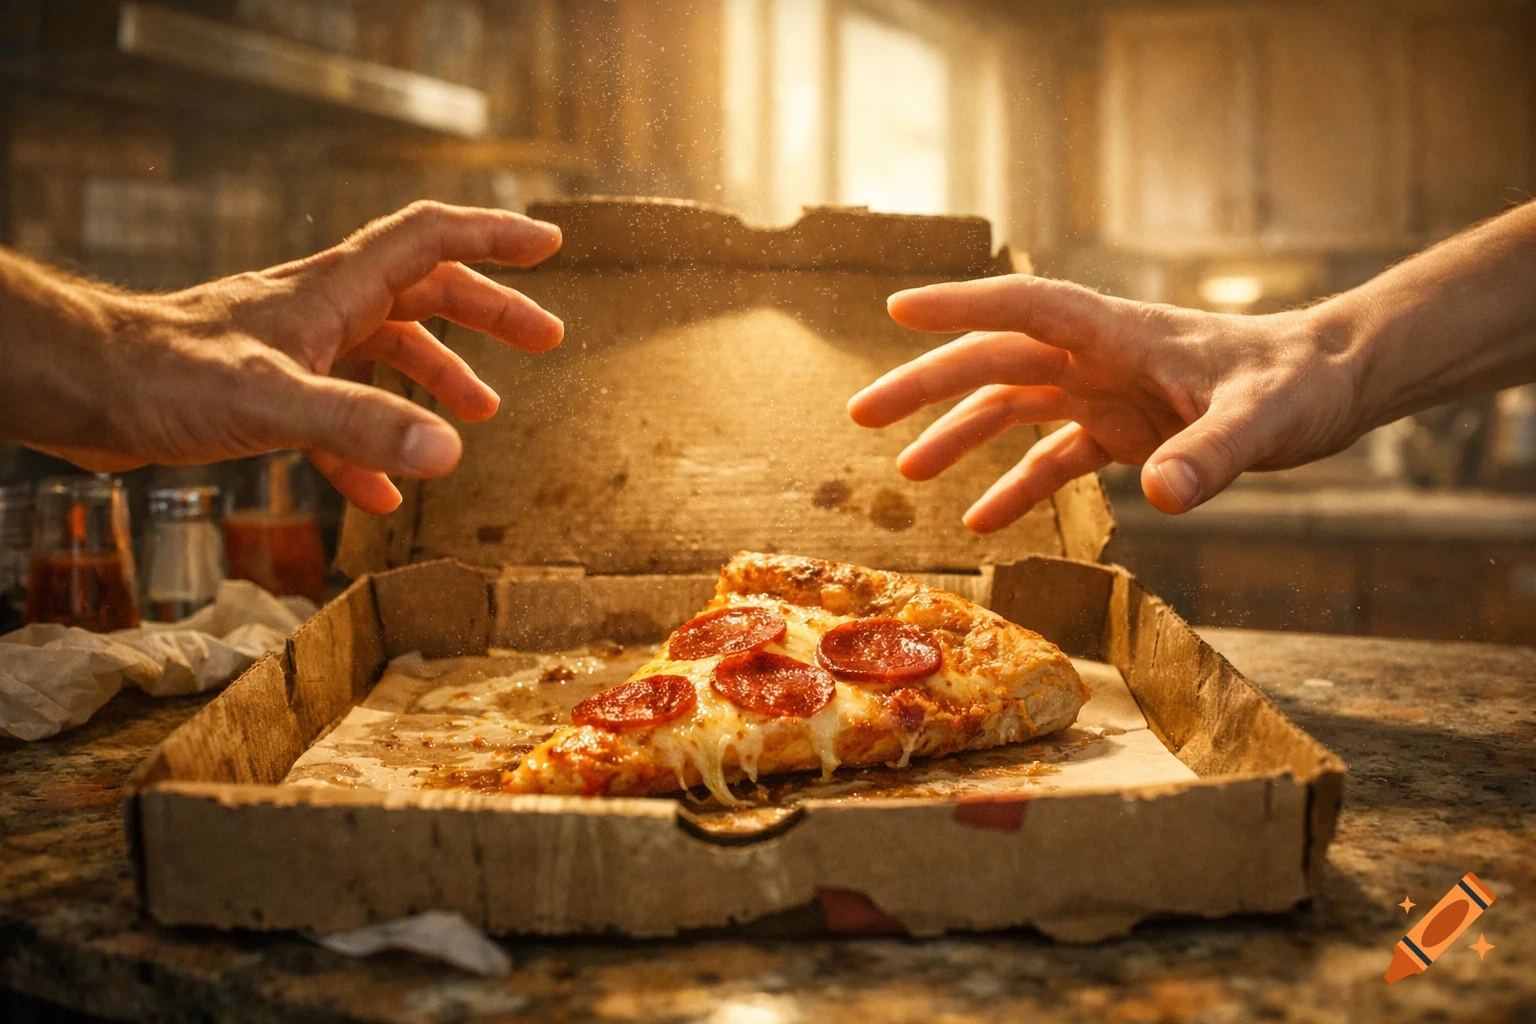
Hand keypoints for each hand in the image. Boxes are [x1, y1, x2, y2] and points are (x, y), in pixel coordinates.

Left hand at [16, 200, 562, 513]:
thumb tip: (452, 453)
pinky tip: (384, 495)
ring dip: (440, 376)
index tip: (549, 246)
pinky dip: (370, 446)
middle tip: (546, 339)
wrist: (84, 392)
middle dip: (489, 312)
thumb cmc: (163, 379)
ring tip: (481, 415)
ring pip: (388, 348)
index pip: (431, 241)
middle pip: (425, 292)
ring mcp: (297, 347)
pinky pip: (338, 412)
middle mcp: (323, 308)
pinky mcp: (268, 390)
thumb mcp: (273, 403)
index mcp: (334, 291)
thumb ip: (363, 426)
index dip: (494, 237)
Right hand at [846, 275, 1364, 529]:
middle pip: (993, 360)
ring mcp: (1103, 392)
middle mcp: (1096, 358)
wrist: (1328, 386)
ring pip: (1010, 406)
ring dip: (957, 436)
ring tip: (904, 474)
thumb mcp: (1261, 421)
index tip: (896, 309)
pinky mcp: (1119, 430)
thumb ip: (1211, 456)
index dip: (959, 306)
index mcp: (1116, 334)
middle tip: (861, 413)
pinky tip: (981, 522)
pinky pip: (1051, 457)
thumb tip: (1162, 497)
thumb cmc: (1298, 386)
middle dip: (925, 385)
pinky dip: (1015, 486)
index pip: (1023, 309)